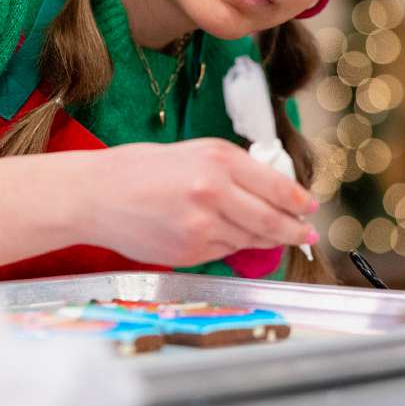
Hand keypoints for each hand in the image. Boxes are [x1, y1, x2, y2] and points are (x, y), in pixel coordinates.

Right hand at [78, 139, 319, 266]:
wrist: (94, 195)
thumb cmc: (138, 169)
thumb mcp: (190, 152)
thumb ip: (230, 169)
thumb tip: (270, 192)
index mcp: (217, 159)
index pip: (276, 186)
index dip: (298, 201)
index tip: (309, 207)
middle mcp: (214, 191)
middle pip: (272, 219)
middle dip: (295, 230)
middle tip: (307, 235)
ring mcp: (202, 225)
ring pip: (249, 239)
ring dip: (262, 240)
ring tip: (265, 235)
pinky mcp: (190, 251)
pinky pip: (223, 252)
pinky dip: (229, 246)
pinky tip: (219, 236)